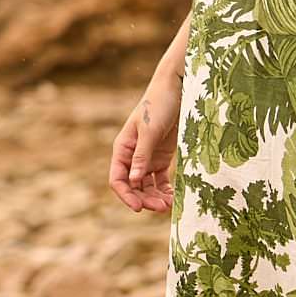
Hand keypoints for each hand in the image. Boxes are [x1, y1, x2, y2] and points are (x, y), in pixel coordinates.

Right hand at [109, 62, 181, 213]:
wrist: (178, 89)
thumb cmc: (160, 105)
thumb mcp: (150, 131)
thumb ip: (142, 156)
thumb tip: (133, 181)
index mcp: (123, 148)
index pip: (118, 178)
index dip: (126, 195)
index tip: (139, 208)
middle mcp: (132, 156)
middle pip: (133, 186)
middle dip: (144, 199)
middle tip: (160, 208)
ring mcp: (147, 158)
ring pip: (146, 186)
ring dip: (155, 197)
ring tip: (168, 205)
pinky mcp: (162, 157)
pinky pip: (160, 180)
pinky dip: (165, 190)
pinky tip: (173, 198)